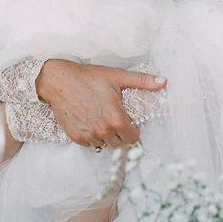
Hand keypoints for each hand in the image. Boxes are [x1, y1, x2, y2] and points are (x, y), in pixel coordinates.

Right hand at [36, 59, 164, 148]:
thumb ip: (142, 81)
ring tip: (101, 119)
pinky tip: (89, 121)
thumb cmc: (88, 77)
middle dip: (120, 134)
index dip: (133, 130)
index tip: (128, 122)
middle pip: (119, 144)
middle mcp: (103, 132)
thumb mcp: (117, 76)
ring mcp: (88, 136)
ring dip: (105, 137)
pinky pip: (89, 144)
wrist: (59, 81)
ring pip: (104, 145)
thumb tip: (163, 81)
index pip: (133, 138)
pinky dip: (91, 136)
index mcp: (116, 120)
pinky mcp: (76, 137)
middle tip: (114, 119)